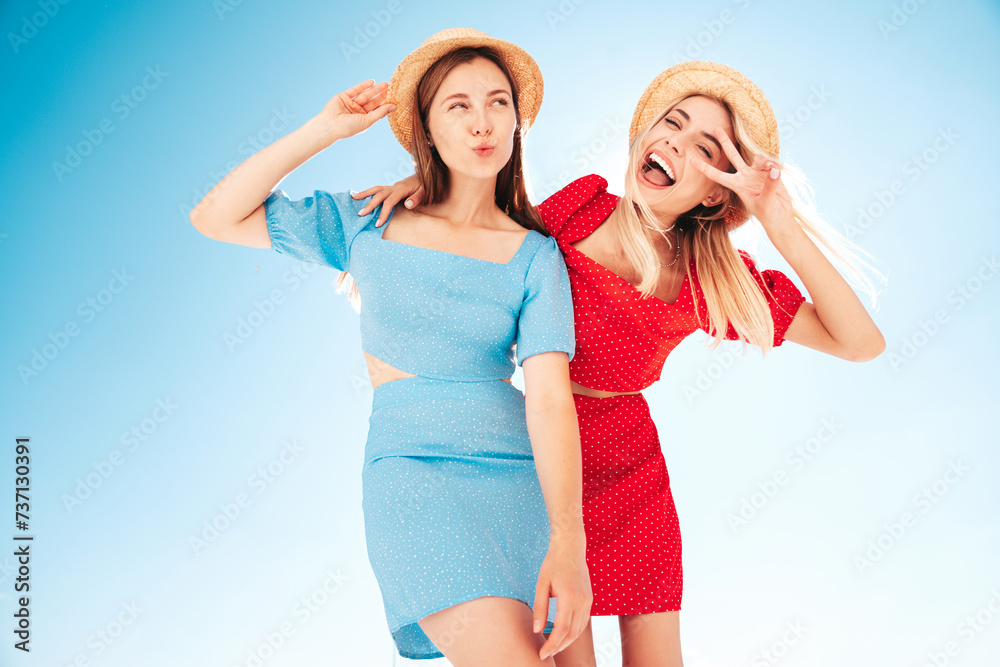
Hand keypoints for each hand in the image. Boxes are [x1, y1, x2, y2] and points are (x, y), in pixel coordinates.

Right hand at [316, 80, 394, 141]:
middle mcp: (358, 112)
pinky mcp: (343, 97)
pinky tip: (372, 82)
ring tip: (385, 84)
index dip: (385, 104)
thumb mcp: (367, 121)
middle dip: (381, 95)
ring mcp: (350, 104)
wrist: (330, 125)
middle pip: (372, 102)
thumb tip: (394, 107)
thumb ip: (380, 113)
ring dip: (375, 89)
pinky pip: (355, 90)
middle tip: (391, 88)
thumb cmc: (348, 127)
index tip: (394, 98)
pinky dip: (363, 86)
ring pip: (365, 95)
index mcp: (364, 120)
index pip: (377, 111)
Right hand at [351, 174, 424, 225]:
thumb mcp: (425, 192)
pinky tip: (361, 195)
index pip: (389, 202)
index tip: (378, 223)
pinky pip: (377, 189)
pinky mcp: (391, 187)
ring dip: (364, 194)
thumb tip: (407, 205)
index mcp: (401, 189)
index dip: (383, 213)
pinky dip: (368, 192)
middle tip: (360, 214)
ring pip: (375, 190)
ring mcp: (391, 186)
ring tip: (353, 198)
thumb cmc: (426, 186)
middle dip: (369, 205)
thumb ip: (416, 198)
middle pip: (379, 196)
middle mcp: (394, 187)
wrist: (426, 176)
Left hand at [532, 538, 591, 660]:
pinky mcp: (589, 599)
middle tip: (546, 653)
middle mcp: (582, 601)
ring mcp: (588, 600)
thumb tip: (536, 629)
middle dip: (559, 646)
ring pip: (580, 629)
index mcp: (569, 596)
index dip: (552, 644)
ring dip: (567, 641)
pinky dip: (574, 632)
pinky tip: (564, 635)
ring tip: (553, 647)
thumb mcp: (541, 584)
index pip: (562, 629)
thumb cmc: (553, 563)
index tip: (542, 653)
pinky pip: (583, 621)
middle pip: (572, 633)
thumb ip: (540, 607)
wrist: (570, 547)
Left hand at [690, 127, 795, 232]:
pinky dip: (774, 165)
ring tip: (771, 170)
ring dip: (764, 162)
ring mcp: (757, 173)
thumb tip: (773, 170)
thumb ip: (769, 185)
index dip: (704, 168)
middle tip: (715, 128)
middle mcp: (745, 176)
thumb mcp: (766, 202)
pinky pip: (771, 162)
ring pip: (757, 158)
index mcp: (737, 185)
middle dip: (725, 141)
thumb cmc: (768, 214)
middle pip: (732, 155)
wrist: (780, 216)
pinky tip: (778, 172)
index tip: (691, 160)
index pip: (717, 175)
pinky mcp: (769, 172)